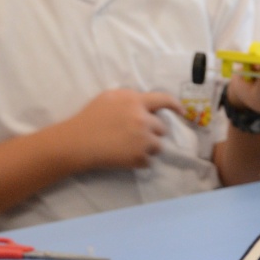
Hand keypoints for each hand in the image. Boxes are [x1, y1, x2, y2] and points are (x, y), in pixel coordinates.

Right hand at [62, 89, 186, 171]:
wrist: (77, 142)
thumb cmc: (90, 118)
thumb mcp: (109, 97)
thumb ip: (129, 98)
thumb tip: (146, 103)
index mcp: (135, 102)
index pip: (164, 100)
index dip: (175, 106)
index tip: (182, 112)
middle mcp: (142, 119)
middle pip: (161, 128)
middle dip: (152, 132)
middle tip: (135, 135)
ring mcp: (142, 139)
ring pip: (158, 146)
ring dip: (148, 148)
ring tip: (129, 147)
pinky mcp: (139, 157)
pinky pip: (149, 161)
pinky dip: (140, 161)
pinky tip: (124, 157)